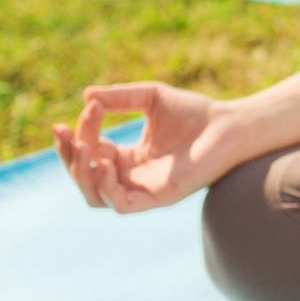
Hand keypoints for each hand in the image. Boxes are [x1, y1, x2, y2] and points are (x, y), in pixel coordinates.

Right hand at [52, 82, 250, 213]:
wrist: (230, 125)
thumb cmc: (196, 112)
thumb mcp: (151, 97)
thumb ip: (120, 97)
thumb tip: (85, 96)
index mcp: (129, 156)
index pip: (90, 151)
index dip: (80, 133)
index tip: (90, 107)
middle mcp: (133, 176)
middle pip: (85, 179)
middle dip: (70, 158)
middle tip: (69, 135)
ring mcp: (145, 189)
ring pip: (97, 197)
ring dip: (83, 175)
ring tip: (85, 148)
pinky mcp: (160, 198)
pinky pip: (123, 205)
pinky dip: (107, 189)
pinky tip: (105, 164)